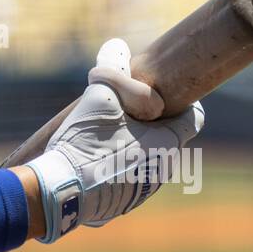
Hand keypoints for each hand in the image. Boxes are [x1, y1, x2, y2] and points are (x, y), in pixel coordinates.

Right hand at [25, 38, 203, 242]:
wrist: (60, 192)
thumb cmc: (86, 142)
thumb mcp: (99, 97)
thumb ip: (112, 69)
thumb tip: (116, 45)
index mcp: (166, 144)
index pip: (193, 118)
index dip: (179, 102)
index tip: (159, 95)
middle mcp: (162, 172)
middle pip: (164, 138)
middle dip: (146, 125)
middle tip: (118, 114)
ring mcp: (143, 192)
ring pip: (145, 160)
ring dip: (130, 148)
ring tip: (99, 139)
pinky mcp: (123, 206)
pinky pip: (126, 179)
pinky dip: (115, 169)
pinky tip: (90, 162)